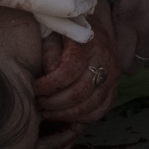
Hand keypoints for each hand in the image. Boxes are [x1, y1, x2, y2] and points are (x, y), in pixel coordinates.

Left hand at [25, 24, 115, 148]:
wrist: (95, 30)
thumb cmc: (69, 32)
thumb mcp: (55, 34)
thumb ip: (50, 52)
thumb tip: (49, 75)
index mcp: (88, 44)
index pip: (70, 70)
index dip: (50, 84)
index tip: (34, 88)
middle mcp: (105, 61)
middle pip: (81, 93)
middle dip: (55, 104)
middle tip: (38, 104)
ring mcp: (113, 77)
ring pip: (91, 106)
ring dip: (66, 114)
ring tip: (47, 112)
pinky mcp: (114, 89)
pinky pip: (101, 111)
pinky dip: (82, 118)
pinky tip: (64, 116)